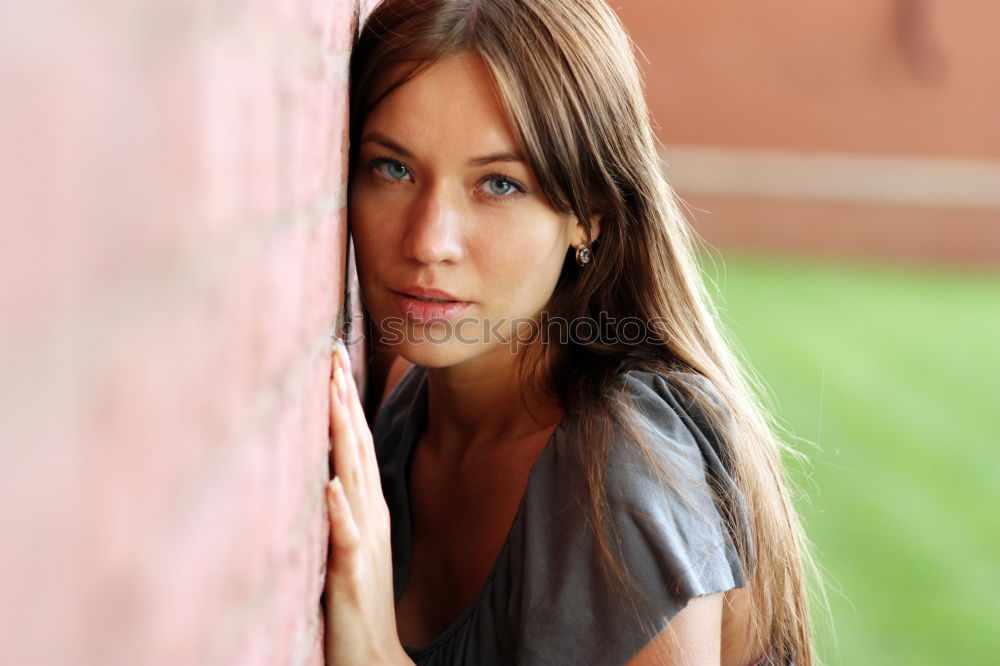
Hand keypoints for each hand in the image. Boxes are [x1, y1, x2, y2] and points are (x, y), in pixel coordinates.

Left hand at [325, 342, 409, 664]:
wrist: (373, 651)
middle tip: (332, 354)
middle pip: (357, 448)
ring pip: (353, 480)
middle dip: (344, 401)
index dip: (345, 401)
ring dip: (345, 439)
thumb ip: (342, 502)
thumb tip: (327, 466)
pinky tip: (331, 486)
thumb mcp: (350, 538)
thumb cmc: (357, 596)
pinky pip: (345, 538)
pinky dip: (339, 510)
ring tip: (334, 398)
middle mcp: (368, 515)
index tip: (333, 359)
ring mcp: (362, 541)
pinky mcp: (350, 573)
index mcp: (366, 506)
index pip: (357, 443)